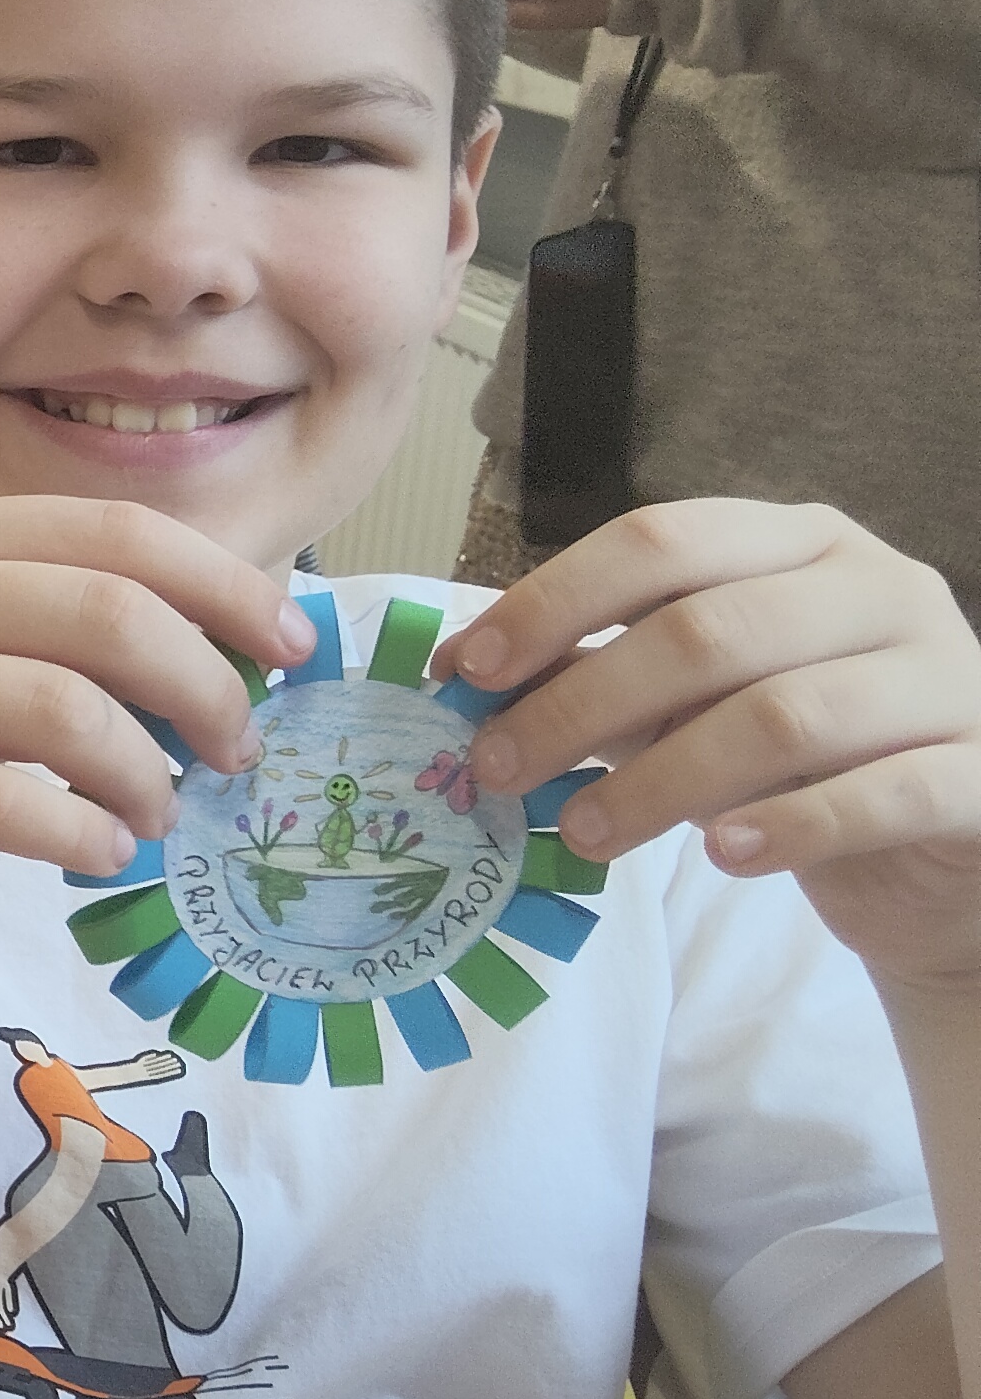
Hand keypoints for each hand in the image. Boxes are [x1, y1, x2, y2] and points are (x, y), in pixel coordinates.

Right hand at [0, 499, 312, 973]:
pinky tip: (97, 852)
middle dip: (204, 687)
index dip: (223, 585)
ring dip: (144, 772)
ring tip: (158, 815)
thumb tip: (215, 656)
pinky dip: (74, 832)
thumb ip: (38, 632)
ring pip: (61, 711)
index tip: (290, 648)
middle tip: (236, 753)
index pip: (111, 533)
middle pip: (103, 615)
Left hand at [445, 500, 980, 994]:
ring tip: (582, 834)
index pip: (663, 542)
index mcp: (801, 546)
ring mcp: (947, 674)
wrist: (947, 857)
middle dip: (583, 703)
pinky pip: (885, 792)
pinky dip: (791, 825)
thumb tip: (466, 675)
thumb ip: (601, 683)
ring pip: (785, 714)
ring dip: (662, 780)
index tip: (469, 670)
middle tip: (497, 772)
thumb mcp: (693, 710)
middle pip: (708, 630)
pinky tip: (724, 856)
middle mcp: (881, 588)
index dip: (556, 600)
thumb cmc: (803, 764)